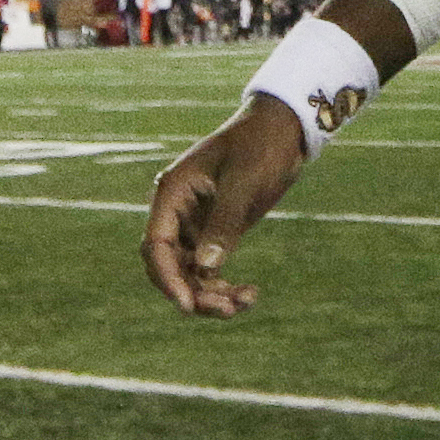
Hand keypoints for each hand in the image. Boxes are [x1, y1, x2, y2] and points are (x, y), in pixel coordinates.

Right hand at [139, 94, 305, 317]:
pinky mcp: (216, 233)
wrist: (284, 130)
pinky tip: (249, 295)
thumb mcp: (244, 182)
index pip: (156, 245)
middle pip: (170, 266)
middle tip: (226, 310)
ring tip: (244, 303)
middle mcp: (178, 213)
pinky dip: (225, 286)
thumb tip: (207, 269)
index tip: (187, 304)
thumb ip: (225, 223)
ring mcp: (196, 225)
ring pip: (191, 274)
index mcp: (173, 193)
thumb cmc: (260, 146)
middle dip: (193, 292)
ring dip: (212, 294)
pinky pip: (211, 269)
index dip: (167, 278)